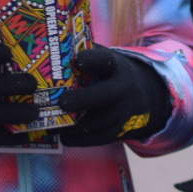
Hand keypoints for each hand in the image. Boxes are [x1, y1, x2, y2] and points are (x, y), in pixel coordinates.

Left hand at [55, 46, 172, 146]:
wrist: (142, 93)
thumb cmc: (109, 74)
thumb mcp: (103, 60)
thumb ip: (84, 56)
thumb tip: (50, 52)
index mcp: (116, 66)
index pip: (105, 60)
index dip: (92, 60)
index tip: (77, 61)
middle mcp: (123, 88)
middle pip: (105, 94)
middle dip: (83, 99)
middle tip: (62, 102)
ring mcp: (124, 110)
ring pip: (100, 120)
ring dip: (75, 125)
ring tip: (52, 125)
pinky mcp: (121, 129)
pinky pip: (101, 137)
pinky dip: (81, 139)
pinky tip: (64, 137)